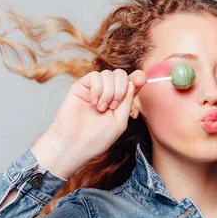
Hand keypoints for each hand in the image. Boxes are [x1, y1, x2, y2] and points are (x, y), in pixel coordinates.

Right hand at [32, 68, 146, 177]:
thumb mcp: (120, 121)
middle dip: (121, 89)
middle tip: (113, 107)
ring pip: (108, 74)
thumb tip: (133, 82)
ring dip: (108, 92)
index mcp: (118, 100)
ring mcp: (94, 89)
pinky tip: (92, 102)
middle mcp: (107, 92)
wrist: (76, 144)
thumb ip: (127, 101)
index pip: (131, 81)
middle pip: (120, 74)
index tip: (140, 80)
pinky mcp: (81, 86)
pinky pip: (95, 76)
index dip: (138, 77)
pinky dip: (97, 89)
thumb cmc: (97, 137)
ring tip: (101, 108)